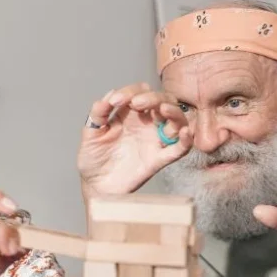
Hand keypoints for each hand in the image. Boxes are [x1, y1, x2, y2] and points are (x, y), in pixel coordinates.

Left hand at [77, 83, 193, 196]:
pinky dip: (186, 140)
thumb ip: (97, 114)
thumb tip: (109, 95)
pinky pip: (179, 149)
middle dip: (153, 97)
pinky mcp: (158, 159)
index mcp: (130, 114)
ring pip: (176, 120)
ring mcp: (154, 140)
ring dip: (173, 111)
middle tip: (136, 103)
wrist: (95, 185)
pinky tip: (185, 132)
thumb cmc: (93, 159)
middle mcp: (146, 124)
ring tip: (163, 109)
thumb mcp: (90, 134)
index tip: (115, 102)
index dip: (129, 92)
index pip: (139, 92)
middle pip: (162, 101)